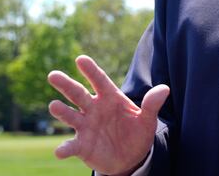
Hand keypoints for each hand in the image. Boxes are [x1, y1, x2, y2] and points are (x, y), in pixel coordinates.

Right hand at [47, 55, 168, 174]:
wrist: (131, 158)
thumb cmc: (137, 133)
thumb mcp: (148, 120)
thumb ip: (152, 104)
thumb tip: (165, 89)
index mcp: (110, 98)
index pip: (100, 81)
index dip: (91, 70)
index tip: (80, 59)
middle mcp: (94, 109)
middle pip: (78, 94)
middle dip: (66, 84)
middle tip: (53, 75)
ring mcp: (86, 126)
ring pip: (71, 116)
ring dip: (62, 111)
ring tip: (54, 106)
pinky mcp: (82, 145)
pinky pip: (71, 146)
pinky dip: (65, 148)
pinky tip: (60, 151)